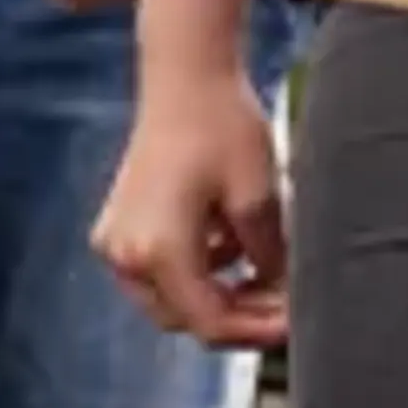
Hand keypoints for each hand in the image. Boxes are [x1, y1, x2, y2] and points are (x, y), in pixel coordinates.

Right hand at [94, 70, 289, 348]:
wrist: (185, 78)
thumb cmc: (223, 126)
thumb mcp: (258, 192)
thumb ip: (269, 253)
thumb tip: (283, 293)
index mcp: (158, 251)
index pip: (207, 319)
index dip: (254, 330)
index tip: (293, 328)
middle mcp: (125, 256)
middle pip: (185, 314)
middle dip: (237, 315)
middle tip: (284, 308)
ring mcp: (114, 243)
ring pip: (170, 296)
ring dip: (217, 292)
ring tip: (267, 274)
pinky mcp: (117, 228)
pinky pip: (158, 269)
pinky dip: (196, 268)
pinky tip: (234, 245)